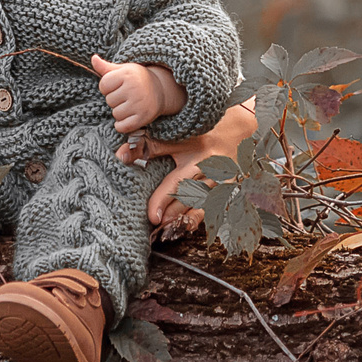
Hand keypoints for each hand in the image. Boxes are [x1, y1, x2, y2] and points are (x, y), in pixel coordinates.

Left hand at [92, 55, 182, 135]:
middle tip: (128, 96)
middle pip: (109, 100)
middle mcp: (134, 88)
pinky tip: (130, 116)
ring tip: (131, 105)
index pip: (103, 85)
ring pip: (116, 114)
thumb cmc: (137, 79)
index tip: (119, 86)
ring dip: (120, 112)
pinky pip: (122, 127)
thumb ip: (106, 67)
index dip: (108, 87)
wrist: (161, 90)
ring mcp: (140, 104)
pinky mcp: (144, 118)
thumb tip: (93, 58)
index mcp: (127, 74)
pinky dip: (123, 125)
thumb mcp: (123, 70)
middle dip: (115, 100)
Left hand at [121, 99, 257, 231]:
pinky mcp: (231, 189)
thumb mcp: (175, 135)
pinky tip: (186, 227)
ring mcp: (225, 182)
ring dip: (184, 219)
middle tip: (156, 228)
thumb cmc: (201, 132)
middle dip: (173, 214)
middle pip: (190, 198)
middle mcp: (214, 170)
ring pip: (203, 206)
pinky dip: (199, 218)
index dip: (163, 200)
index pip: (177, 181)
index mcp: (199, 154)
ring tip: (167, 232)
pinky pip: (215, 208)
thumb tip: (121, 155)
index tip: (153, 216)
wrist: (241, 129)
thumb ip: (148, 146)